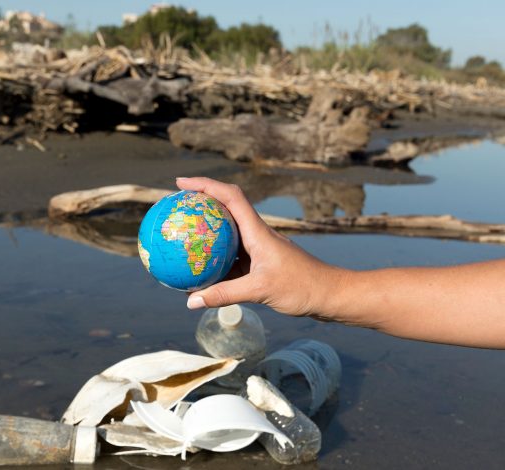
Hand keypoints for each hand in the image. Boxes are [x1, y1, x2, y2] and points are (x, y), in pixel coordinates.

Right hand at [176, 177, 349, 319]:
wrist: (330, 295)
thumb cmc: (302, 287)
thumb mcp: (260, 290)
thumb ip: (225, 294)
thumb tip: (191, 301)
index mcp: (258, 231)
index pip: (229, 197)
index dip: (204, 184)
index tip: (180, 182)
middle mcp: (257, 235)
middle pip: (224, 209)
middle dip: (199, 203)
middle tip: (174, 206)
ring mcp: (258, 249)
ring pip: (226, 235)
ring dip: (205, 233)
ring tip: (179, 237)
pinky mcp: (260, 265)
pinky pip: (230, 259)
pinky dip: (214, 262)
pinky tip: (197, 274)